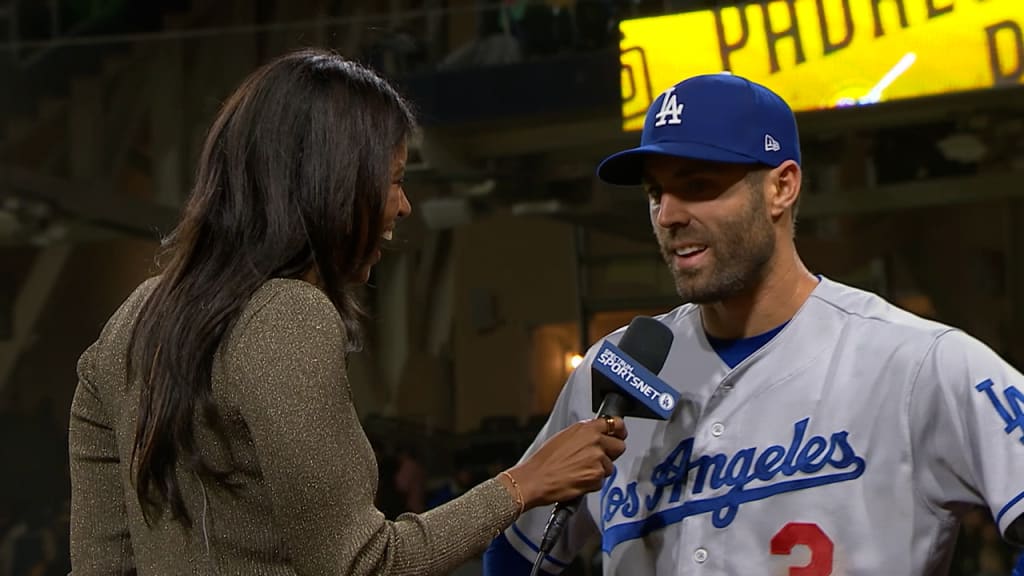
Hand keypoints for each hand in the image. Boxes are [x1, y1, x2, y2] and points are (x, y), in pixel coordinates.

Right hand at [503, 417, 626, 509]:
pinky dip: (593, 482)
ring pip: (610, 466)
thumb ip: (584, 434)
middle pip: (620, 446)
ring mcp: (597, 459)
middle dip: (612, 453)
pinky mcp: (596, 476)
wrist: (536, 478)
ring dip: (599, 470)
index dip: (619, 431)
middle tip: (600, 458)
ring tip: (581, 470)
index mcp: (586, 428)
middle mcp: (595, 441)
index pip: (615, 423)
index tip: (620, 434)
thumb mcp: (564, 436)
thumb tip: (597, 435)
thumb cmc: (545, 460)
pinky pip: (602, 480)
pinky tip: (579, 479)